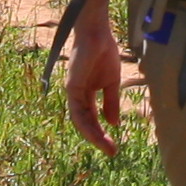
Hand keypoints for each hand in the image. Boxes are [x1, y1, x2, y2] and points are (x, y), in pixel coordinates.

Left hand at [64, 8, 130, 153]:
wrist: (97, 33)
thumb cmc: (104, 52)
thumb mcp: (111, 82)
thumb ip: (110, 102)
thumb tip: (113, 123)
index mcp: (86, 93)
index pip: (92, 118)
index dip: (102, 133)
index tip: (114, 147)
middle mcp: (77, 95)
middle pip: (86, 123)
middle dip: (99, 139)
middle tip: (112, 152)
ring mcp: (73, 92)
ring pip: (80, 121)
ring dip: (93, 136)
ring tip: (107, 147)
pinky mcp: (72, 87)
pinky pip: (78, 111)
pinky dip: (87, 124)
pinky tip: (97, 133)